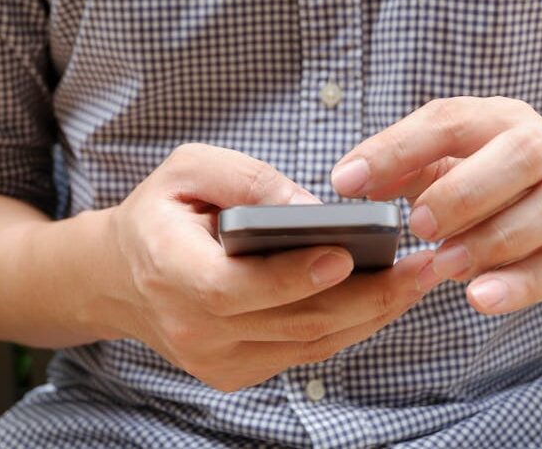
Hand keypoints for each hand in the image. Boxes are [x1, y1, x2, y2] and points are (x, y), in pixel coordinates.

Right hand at [104, 143, 438, 391]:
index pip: (231, 288)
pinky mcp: (234, 371)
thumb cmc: (160, 214)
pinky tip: (381, 299)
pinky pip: (303, 353)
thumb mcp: (186, 169)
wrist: (123, 278)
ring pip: (307, 344)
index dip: (289, 277)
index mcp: (168, 270)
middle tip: (418, 267)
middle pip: (287, 323)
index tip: (345, 255)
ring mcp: (214, 359)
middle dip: (362, 298)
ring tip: (416, 280)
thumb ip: (245, 180)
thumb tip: (312, 208)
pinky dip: (346, 327)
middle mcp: (190, 327)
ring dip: (368, 315)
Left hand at [331, 97, 541, 314]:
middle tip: (417, 226)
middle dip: (461, 190)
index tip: (345, 181)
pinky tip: (481, 296)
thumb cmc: (508, 201)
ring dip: (491, 237)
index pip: (449, 120)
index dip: (395, 149)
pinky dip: (521, 282)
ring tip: (444, 265)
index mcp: (502, 122)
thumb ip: (409, 175)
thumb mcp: (455, 176)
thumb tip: (355, 181)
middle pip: (517, 153)